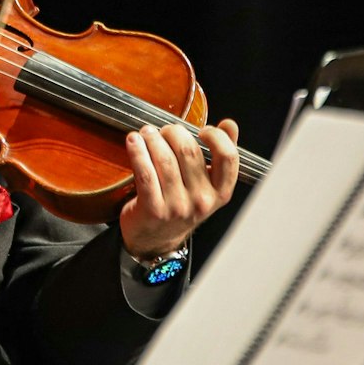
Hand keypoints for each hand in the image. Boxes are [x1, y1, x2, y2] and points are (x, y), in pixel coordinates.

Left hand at [119, 120, 239, 258]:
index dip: (216, 137)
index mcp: (220, 193)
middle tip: (163, 130)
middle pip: (189, 151)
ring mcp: (177, 207)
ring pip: (165, 159)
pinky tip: (133, 141)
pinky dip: (137, 152)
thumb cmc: (182, 204)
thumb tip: (230, 124)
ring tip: (146, 133)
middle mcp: (202, 201)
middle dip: (173, 132)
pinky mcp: (153, 209)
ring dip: (152, 138)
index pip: (228, 157)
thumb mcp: (206, 186)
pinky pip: (145, 172)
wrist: (155, 240)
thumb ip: (220, 155)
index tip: (202, 130)